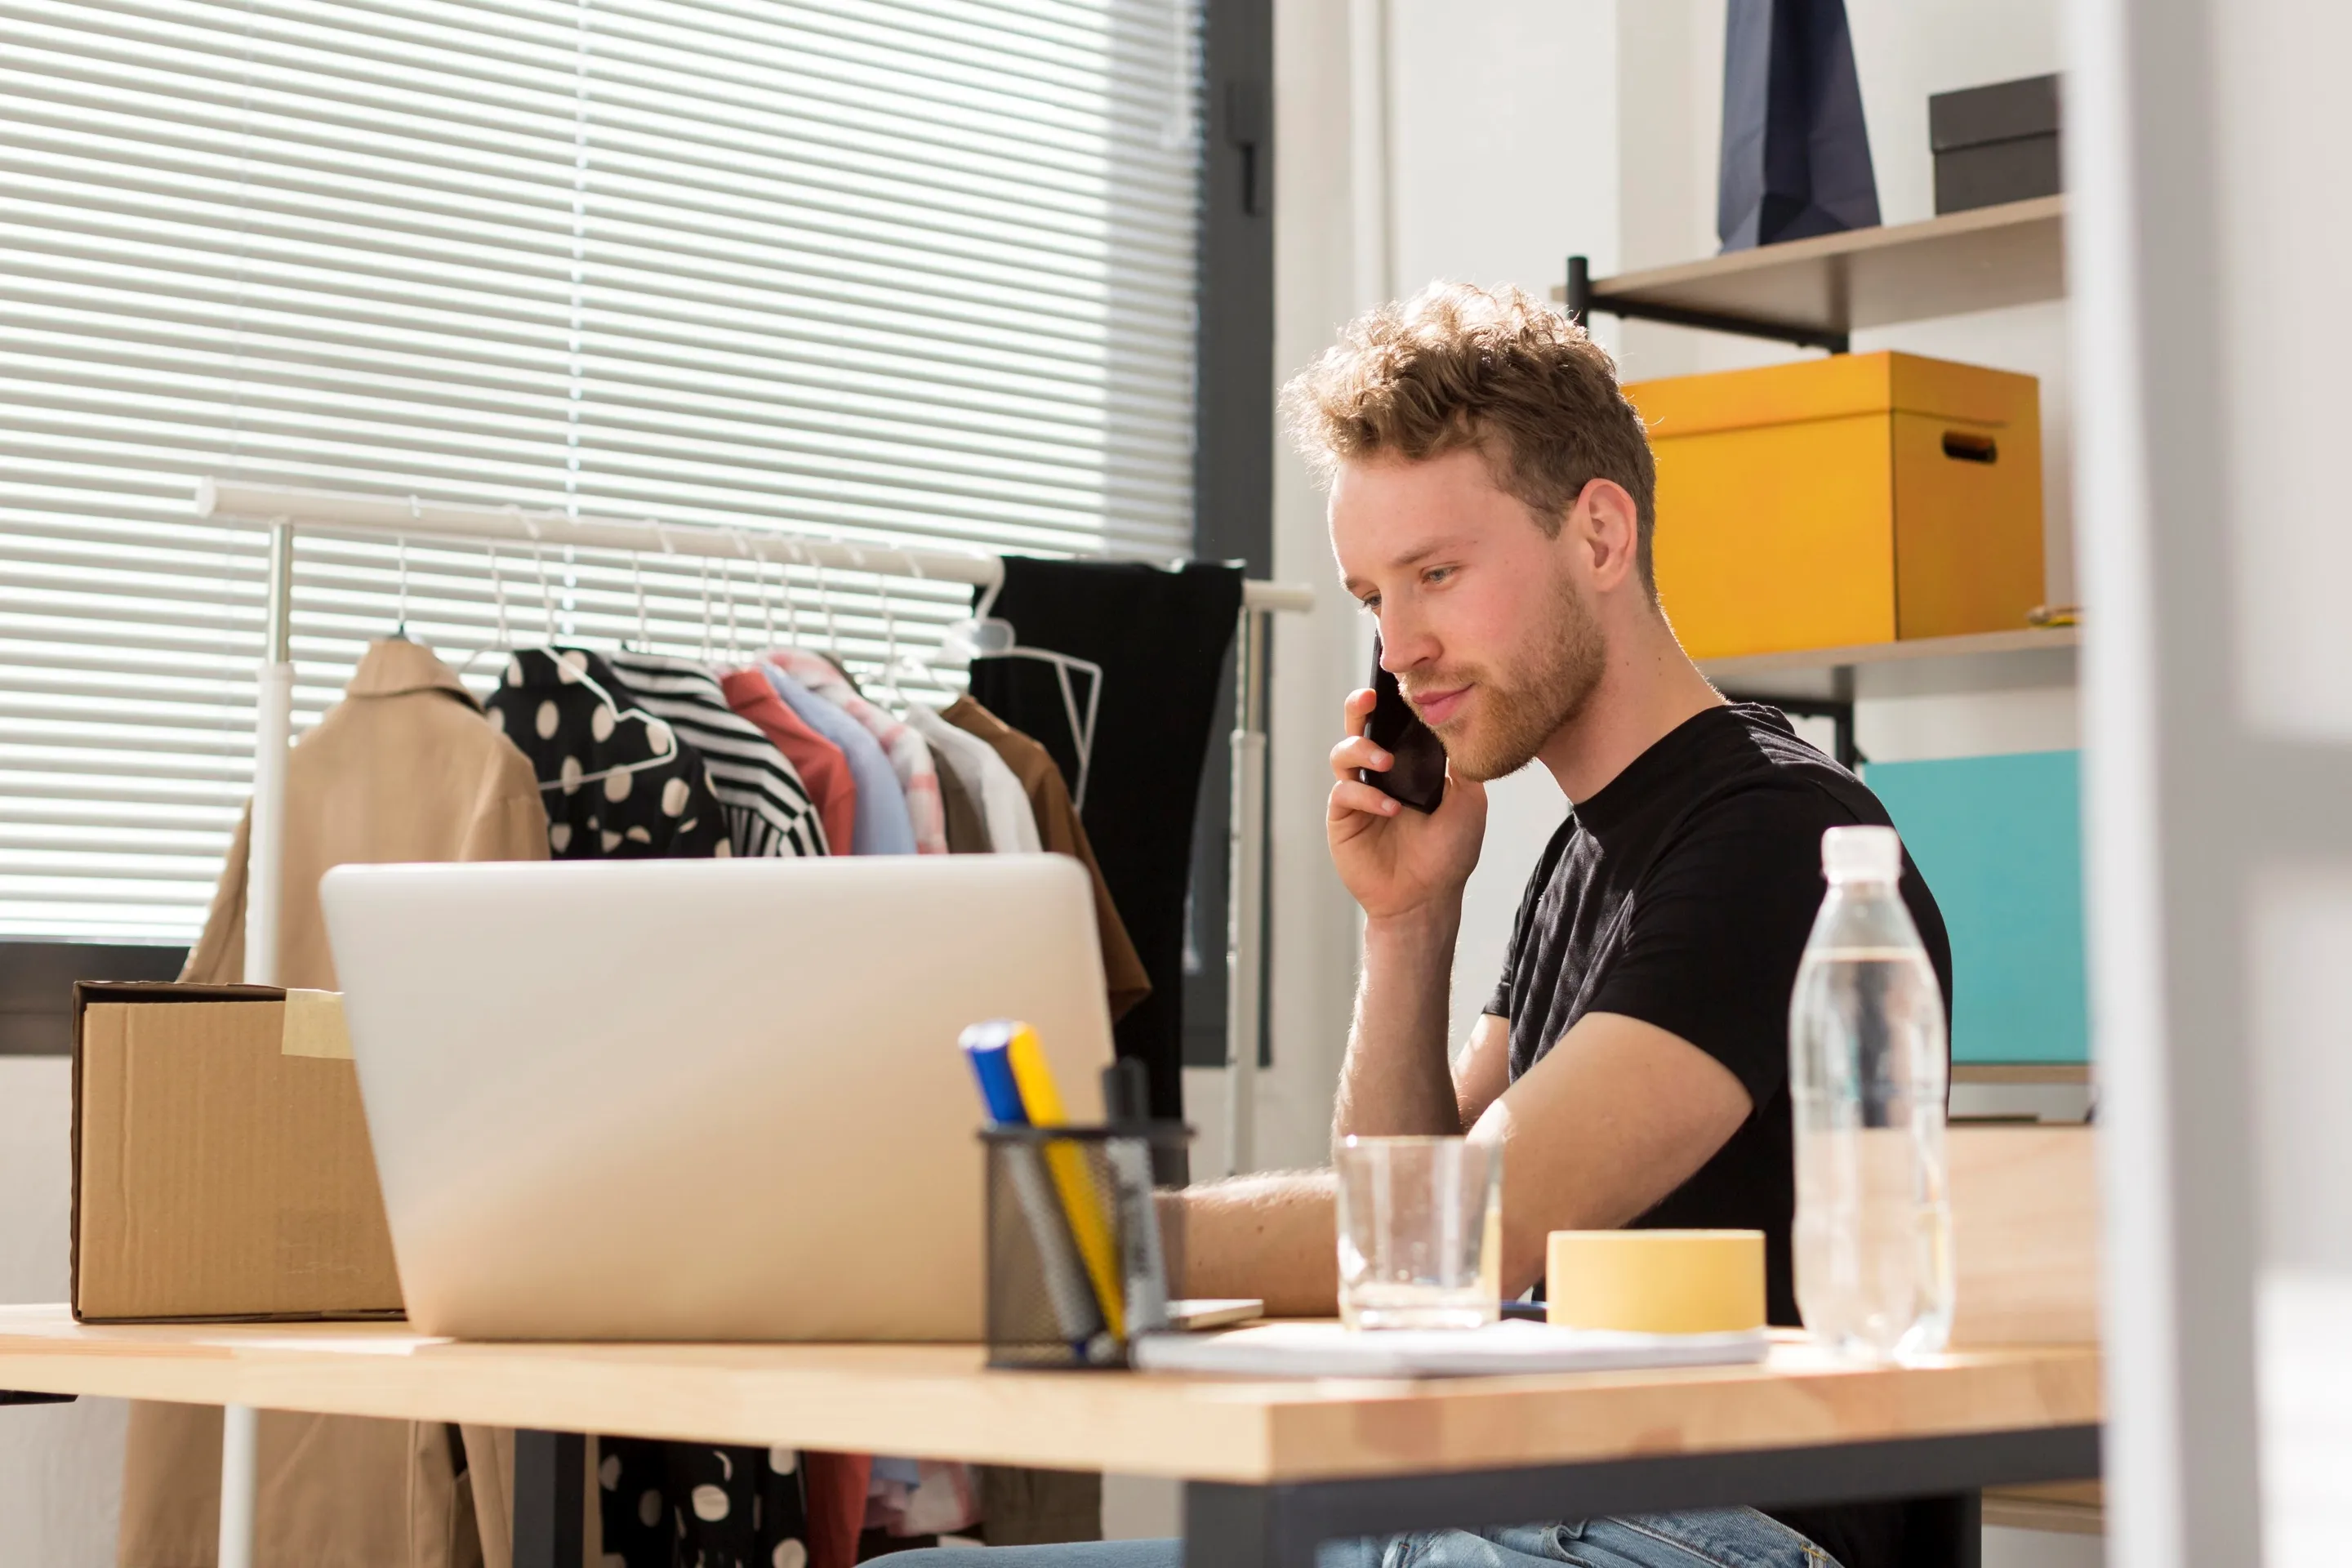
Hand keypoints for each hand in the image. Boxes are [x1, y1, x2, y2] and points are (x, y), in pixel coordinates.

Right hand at [1326, 688, 1487, 921]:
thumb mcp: (1469, 802)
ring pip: (1342, 755)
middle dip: (1359, 708)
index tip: (1396, 683)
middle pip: (1358, 728)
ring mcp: (1358, 795)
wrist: (1428, 896)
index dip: (1390, 703)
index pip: (1394, 725)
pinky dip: (1366, 797)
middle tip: (1368, 698)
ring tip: (1385, 762)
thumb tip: (1458, 725)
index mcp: (1407, 766)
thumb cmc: (1449, 853)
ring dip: (1361, 750)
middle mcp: (1378, 776)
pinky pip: (1344, 794)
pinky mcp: (1342, 819)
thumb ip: (1461, 765)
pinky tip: (1390, 809)